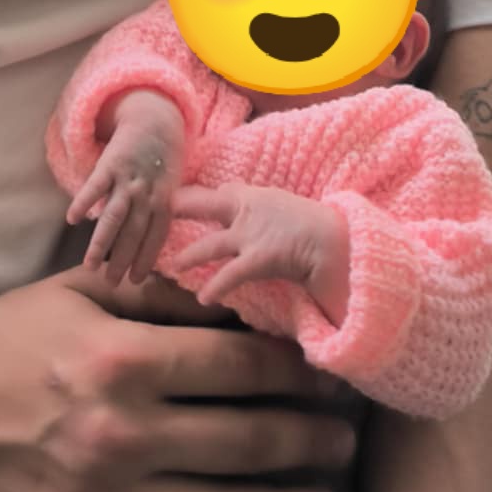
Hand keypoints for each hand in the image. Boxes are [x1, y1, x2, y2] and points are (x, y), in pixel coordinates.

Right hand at [0, 267, 357, 491]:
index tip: (330, 377)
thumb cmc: (16, 333)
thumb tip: (245, 299)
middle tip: (347, 441)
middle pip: (246, 443)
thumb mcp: (89, 290)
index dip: (297, 375)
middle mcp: (120, 434)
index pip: (239, 370)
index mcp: (124, 360)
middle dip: (310, 442)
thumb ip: (166, 293)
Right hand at [68, 95, 184, 285]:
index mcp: (164, 200)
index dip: (146, 259)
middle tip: (110, 283)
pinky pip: (96, 185)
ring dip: (103, 242)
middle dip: (122, 259)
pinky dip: (85, 201)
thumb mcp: (171, 185)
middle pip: (134, 232)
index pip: (155, 236)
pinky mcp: (111, 163)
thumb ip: (160, 212)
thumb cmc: (164, 159)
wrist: (156, 118)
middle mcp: (148, 193)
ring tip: (90, 264)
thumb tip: (150, 246)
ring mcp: (129, 178)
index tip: (135, 282)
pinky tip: (72, 219)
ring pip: (115, 215)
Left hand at [169, 183, 342, 307]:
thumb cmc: (315, 224)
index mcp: (254, 198)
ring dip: (190, 256)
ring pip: (211, 244)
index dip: (200, 198)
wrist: (335, 240)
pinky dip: (216, 286)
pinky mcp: (259, 258)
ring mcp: (251, 235)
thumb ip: (256, 202)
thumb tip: (236, 195)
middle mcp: (247, 211)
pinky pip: (231, 274)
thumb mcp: (282, 204)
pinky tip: (205, 299)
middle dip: (179, 208)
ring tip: (173, 266)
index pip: (222, 192)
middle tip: (156, 212)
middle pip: (204, 204)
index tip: (180, 200)